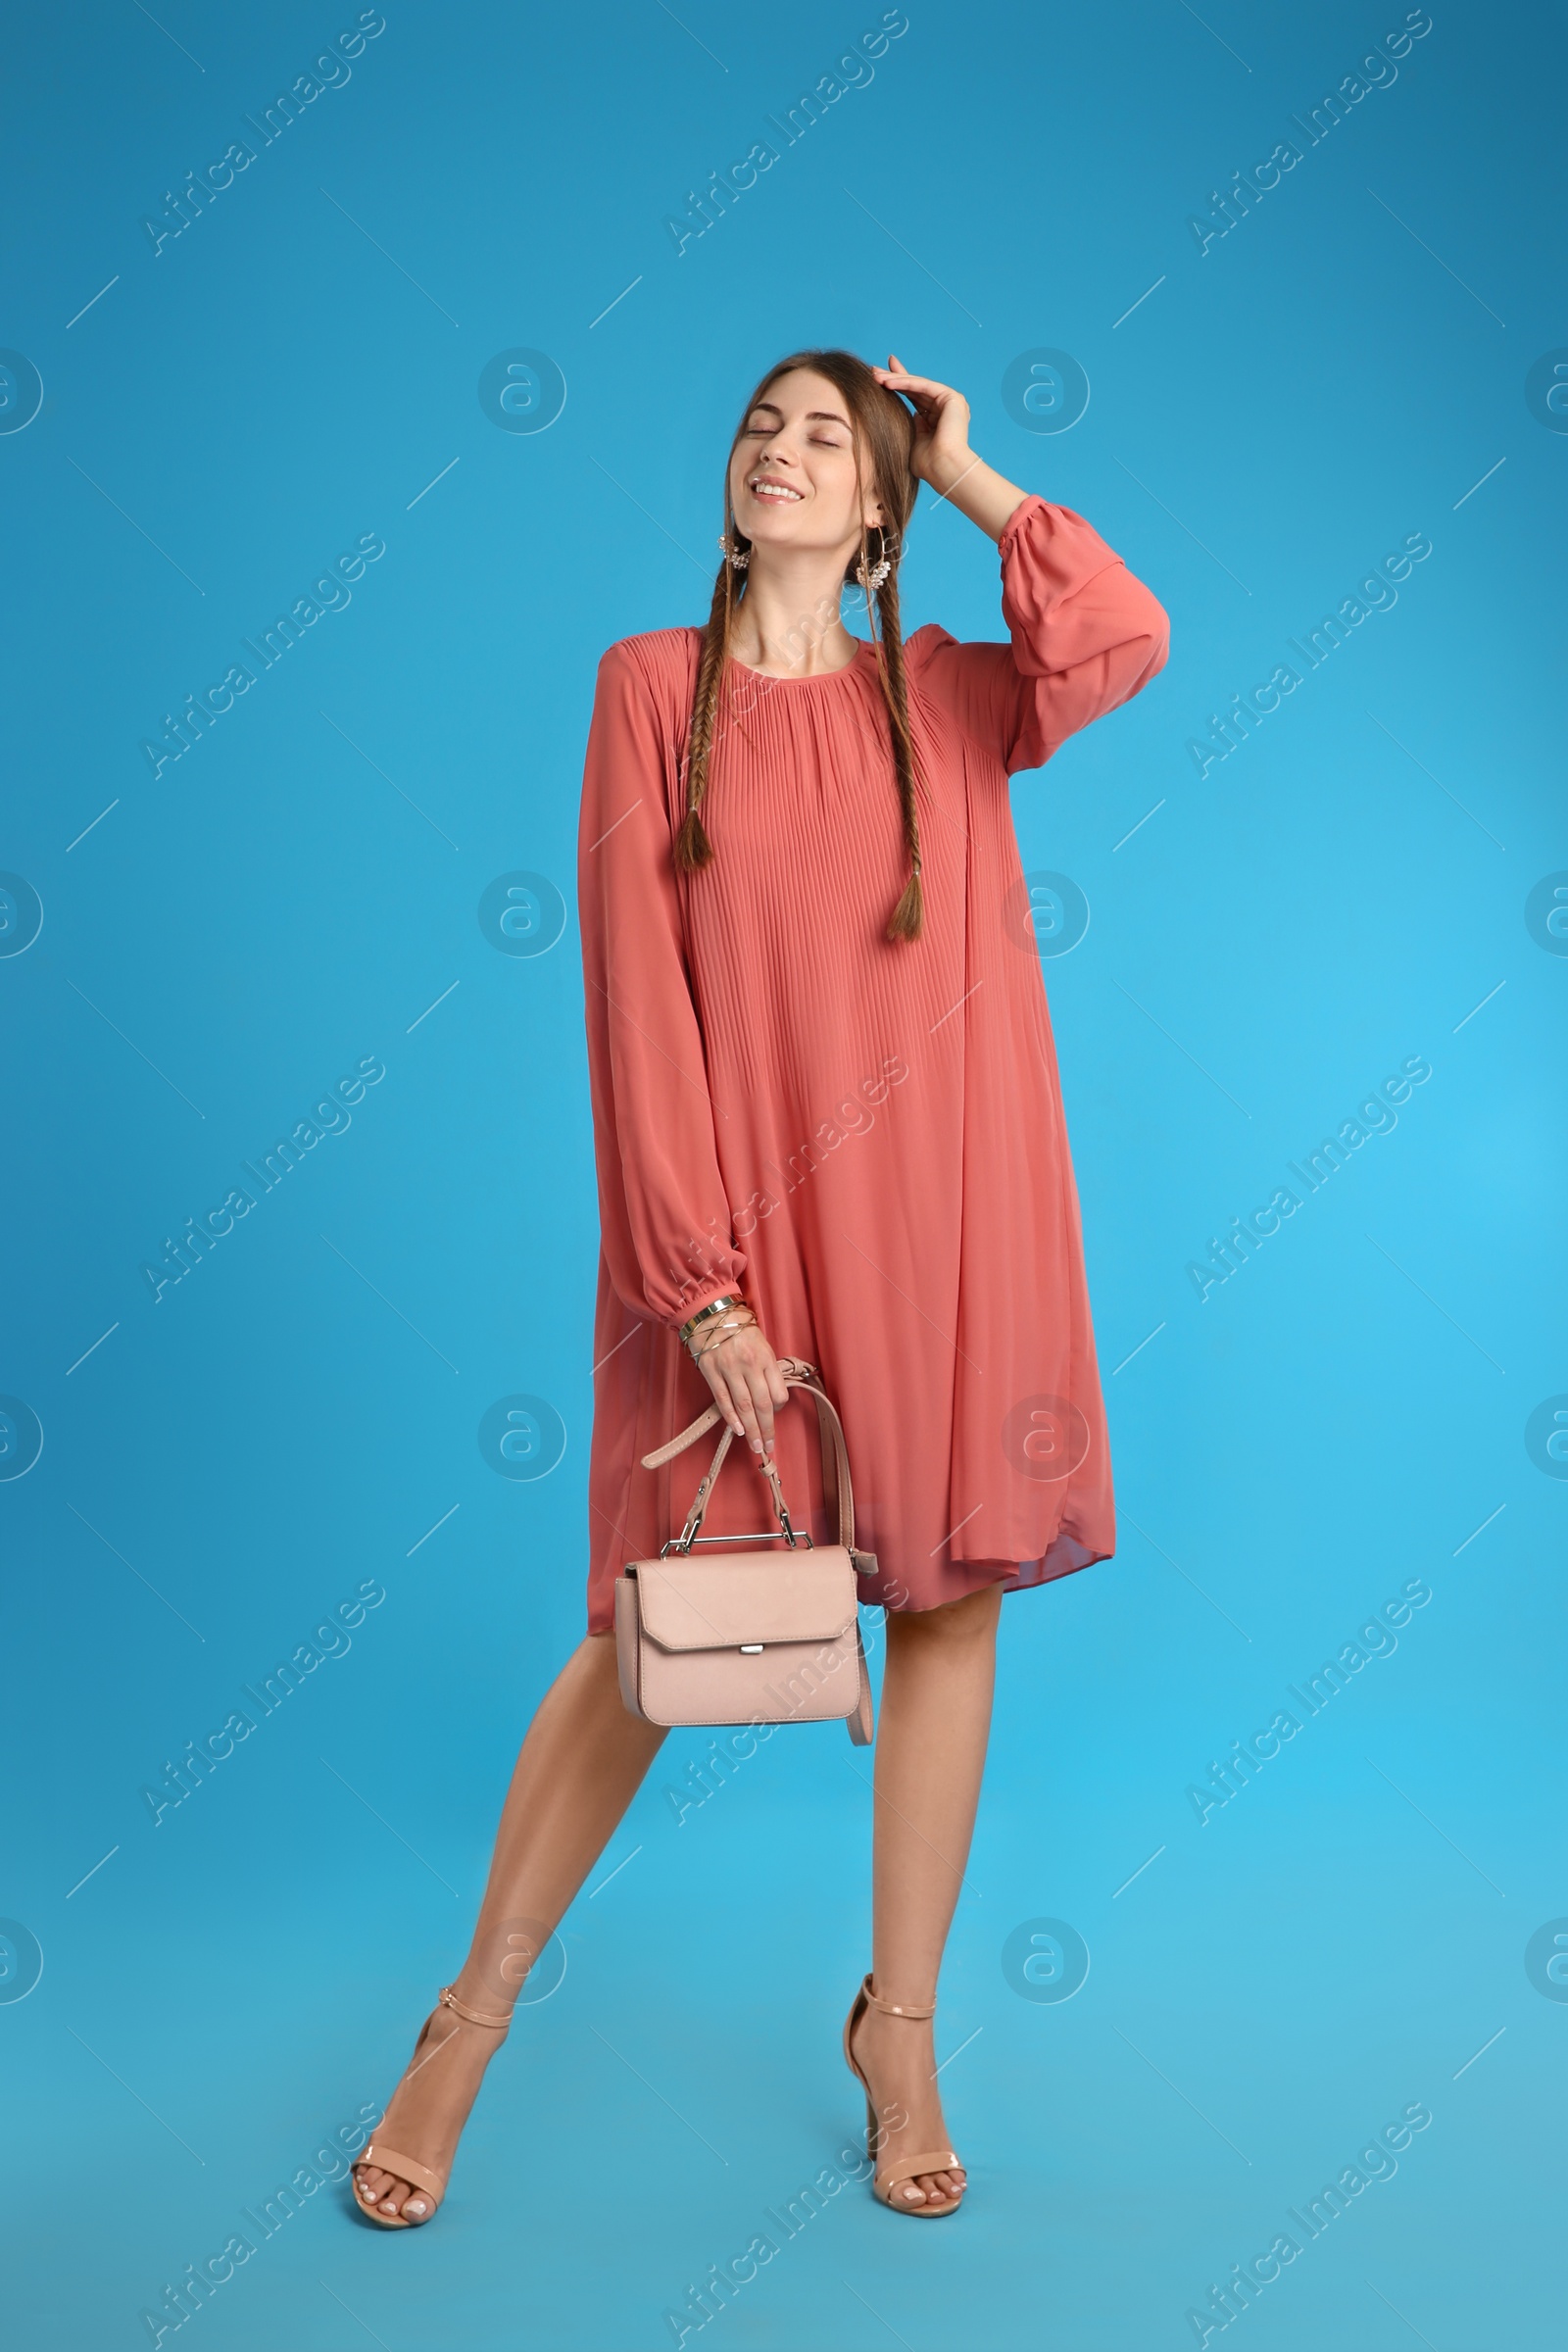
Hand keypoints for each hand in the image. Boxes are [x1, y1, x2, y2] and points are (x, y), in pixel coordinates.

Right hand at [692, 1320, 789, 1459]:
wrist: (710, 1312)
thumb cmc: (738, 1328)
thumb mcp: (761, 1343)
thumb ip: (766, 1368)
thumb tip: (770, 1397)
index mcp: (765, 1357)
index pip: (778, 1391)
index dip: (778, 1408)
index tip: (774, 1416)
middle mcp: (750, 1364)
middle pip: (762, 1403)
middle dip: (767, 1428)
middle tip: (768, 1446)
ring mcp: (729, 1368)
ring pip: (743, 1405)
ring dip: (750, 1429)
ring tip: (755, 1445)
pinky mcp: (710, 1371)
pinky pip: (722, 1398)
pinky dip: (730, 1417)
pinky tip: (736, 1430)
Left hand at [873, 355, 974, 497]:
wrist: (943, 470)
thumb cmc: (926, 465)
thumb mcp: (910, 439)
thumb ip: (905, 425)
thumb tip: (890, 412)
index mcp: (937, 417)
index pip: (914, 397)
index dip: (897, 386)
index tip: (879, 378)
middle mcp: (946, 407)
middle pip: (915, 387)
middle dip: (894, 378)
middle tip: (874, 370)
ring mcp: (951, 402)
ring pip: (918, 385)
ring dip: (895, 379)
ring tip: (875, 376)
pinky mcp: (952, 398)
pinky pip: (924, 386)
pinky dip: (906, 383)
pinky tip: (888, 382)